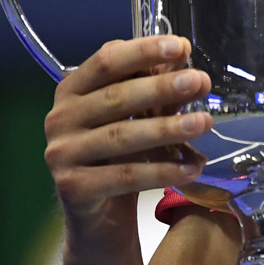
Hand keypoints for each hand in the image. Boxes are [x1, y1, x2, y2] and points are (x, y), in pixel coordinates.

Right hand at [43, 36, 213, 244]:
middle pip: (115, 97)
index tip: (180, 46)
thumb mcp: (139, 117)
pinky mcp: (72, 188)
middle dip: (161, 88)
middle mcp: (60, 118)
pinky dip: (162, 171)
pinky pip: (124, 176)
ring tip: (203, 123)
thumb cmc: (120, 156)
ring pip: (121, 136)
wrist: (99, 218)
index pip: (106, 62)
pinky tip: (192, 167)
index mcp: (72, 90)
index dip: (142, 51)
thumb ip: (158, 88)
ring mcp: (61, 154)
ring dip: (167, 128)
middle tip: (200, 81)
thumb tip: (183, 53)